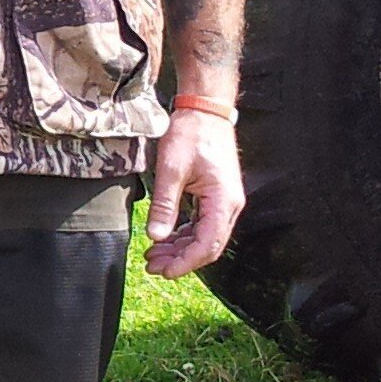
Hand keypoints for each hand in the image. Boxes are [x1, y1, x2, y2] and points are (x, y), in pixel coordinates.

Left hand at [144, 105, 243, 277]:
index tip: (164, 272)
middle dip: (181, 260)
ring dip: (180, 249)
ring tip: (153, 256)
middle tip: (152, 267)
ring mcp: (224, 201)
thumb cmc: (191, 133)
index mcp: (223, 201)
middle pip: (208, 246)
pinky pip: (202, 224)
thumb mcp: (171, 169)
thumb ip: (165, 204)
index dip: (186, 263)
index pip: (208, 245)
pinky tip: (164, 240)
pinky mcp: (216, 196)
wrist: (205, 109)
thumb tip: (156, 237)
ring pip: (204, 237)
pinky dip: (184, 235)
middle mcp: (229, 205)